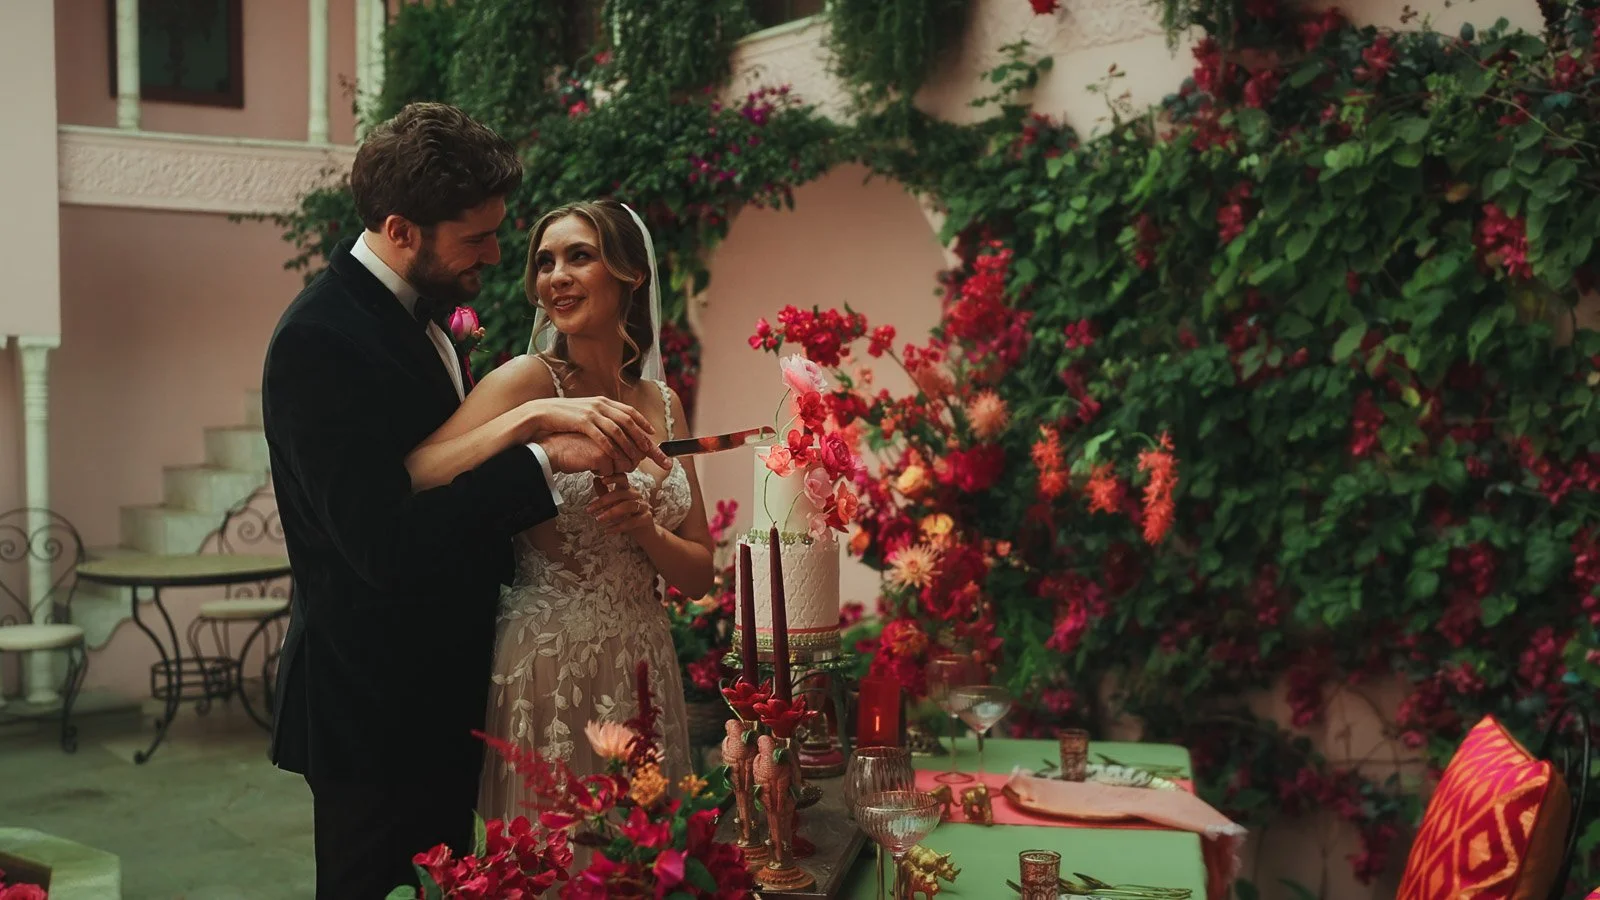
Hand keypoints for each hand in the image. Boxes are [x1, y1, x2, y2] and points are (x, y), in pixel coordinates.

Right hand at [525, 397, 668, 471]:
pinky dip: (612, 447)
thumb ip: (600, 417)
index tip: (653, 434)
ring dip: (630, 444)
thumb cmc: (563, 417)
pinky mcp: (582, 422)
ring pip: (618, 430)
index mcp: (603, 401)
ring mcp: (592, 413)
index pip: (629, 411)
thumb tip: (613, 426)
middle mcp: (600, 405)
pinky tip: (618, 457)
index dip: (643, 423)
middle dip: (643, 437)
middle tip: (653, 451)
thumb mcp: (586, 413)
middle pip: (629, 421)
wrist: (541, 413)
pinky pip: (602, 437)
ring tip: (639, 457)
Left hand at [587, 474, 655, 536]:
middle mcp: (636, 496)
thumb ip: (604, 492)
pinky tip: (608, 531)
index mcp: (628, 489)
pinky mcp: (647, 518)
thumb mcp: (614, 504)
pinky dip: (618, 527)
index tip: (602, 480)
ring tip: (598, 519)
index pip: (622, 479)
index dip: (614, 478)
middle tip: (589, 510)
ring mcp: (643, 506)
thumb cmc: (627, 516)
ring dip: (610, 513)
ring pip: (627, 506)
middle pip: (621, 493)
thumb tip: (595, 479)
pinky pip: (632, 522)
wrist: (643, 531)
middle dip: (604, 501)